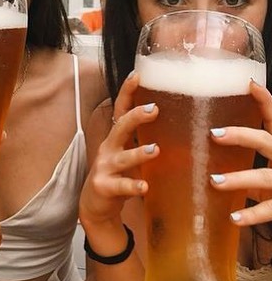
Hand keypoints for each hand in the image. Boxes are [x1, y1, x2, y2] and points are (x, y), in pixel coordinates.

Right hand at [80, 73, 159, 228]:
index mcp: (117, 138)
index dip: (127, 92)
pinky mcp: (104, 187)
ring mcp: (105, 167)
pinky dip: (133, 185)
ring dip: (139, 153)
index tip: (137, 75)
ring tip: (155, 150)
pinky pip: (121, 186)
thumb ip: (148, 142)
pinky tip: (144, 186)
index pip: (121, 110)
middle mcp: (109, 148)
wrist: (95, 205)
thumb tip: (186, 129)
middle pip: (120, 127)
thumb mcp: (129, 155)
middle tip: (154, 109)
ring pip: (123, 158)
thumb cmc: (118, 176)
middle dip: (135, 117)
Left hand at [209, 79, 271, 225]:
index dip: (265, 100)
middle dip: (241, 136)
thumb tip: (204, 136)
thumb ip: (246, 150)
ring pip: (263, 176)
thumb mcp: (268, 159)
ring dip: (238, 178)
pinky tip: (233, 217)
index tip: (249, 84)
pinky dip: (251, 214)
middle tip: (213, 134)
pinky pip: (270, 210)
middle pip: (265, 141)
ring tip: (213, 180)